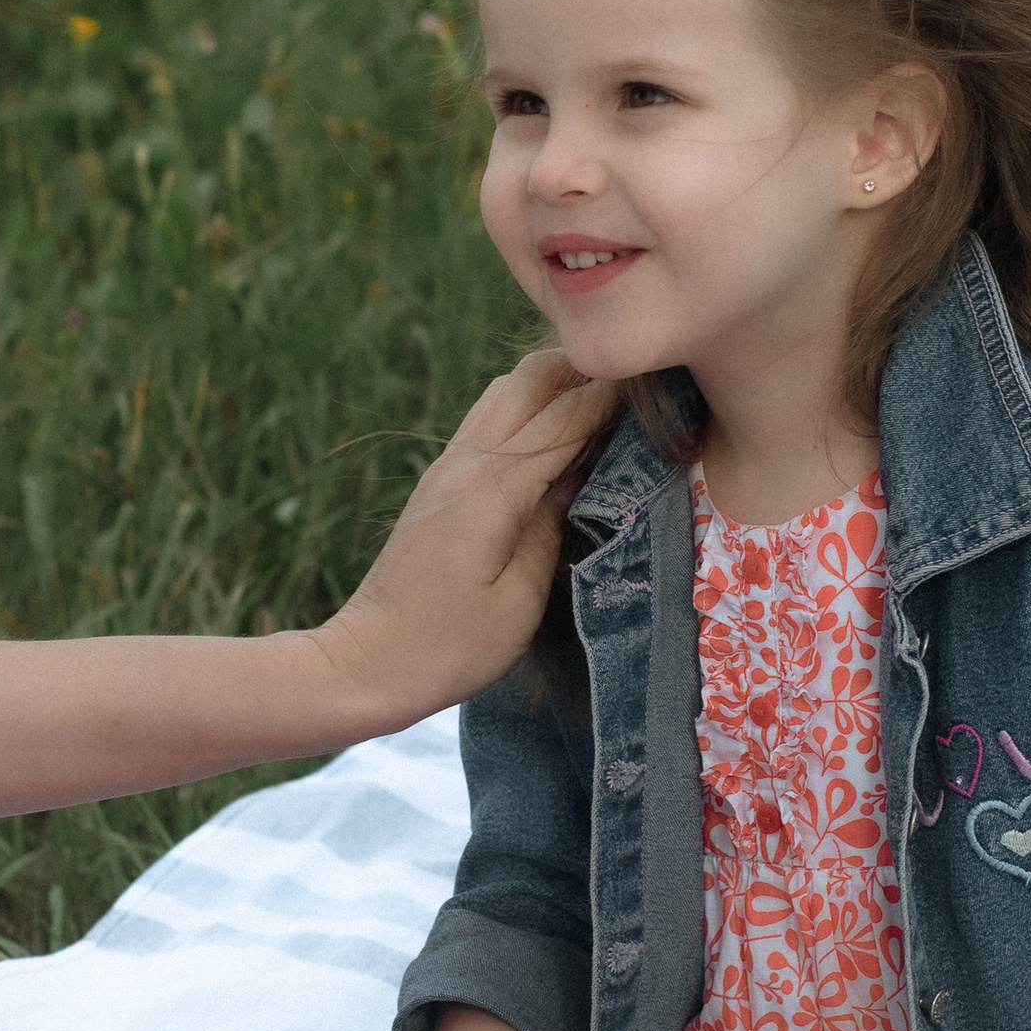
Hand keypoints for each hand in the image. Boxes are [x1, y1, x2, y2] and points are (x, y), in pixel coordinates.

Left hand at [311, 351, 608, 727]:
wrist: (368, 660)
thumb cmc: (449, 645)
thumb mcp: (520, 600)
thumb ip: (554, 527)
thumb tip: (581, 475)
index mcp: (492, 489)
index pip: (566, 418)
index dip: (615, 397)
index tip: (662, 382)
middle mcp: (465, 463)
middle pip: (530, 379)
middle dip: (585, 370)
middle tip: (637, 384)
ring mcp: (447, 466)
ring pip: (506, 389)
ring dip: (555, 384)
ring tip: (603, 401)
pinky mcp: (440, 481)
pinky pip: (490, 419)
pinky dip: (530, 409)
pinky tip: (557, 434)